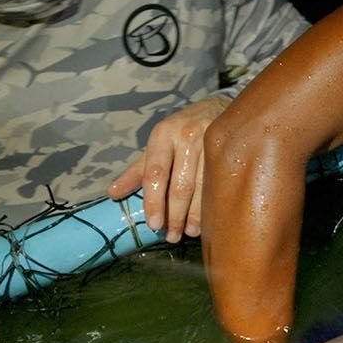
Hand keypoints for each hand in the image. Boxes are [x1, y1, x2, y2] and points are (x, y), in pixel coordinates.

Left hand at [106, 95, 228, 242]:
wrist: (220, 107)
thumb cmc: (183, 130)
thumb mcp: (158, 145)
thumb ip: (138, 170)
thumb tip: (112, 193)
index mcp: (163, 134)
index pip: (155, 174)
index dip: (154, 202)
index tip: (153, 225)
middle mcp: (187, 136)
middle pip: (180, 186)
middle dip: (175, 216)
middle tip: (171, 236)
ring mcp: (212, 142)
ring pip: (203, 189)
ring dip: (195, 217)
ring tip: (188, 232)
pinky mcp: (230, 150)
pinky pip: (220, 185)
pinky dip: (211, 207)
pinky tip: (207, 221)